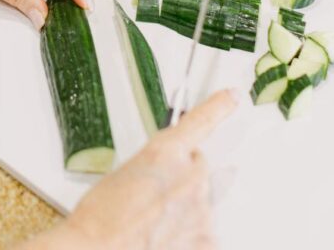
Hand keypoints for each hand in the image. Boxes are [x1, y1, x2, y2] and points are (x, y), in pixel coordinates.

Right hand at [26, 90, 236, 249]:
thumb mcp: (123, 175)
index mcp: (165, 152)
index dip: (219, 107)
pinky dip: (188, 238)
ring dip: (184, 212)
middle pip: (198, 168)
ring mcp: (201, 210)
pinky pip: (203, 233)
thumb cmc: (101, 218)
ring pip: (200, 203)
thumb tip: (164, 177)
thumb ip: (155, 167)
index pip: (200, 121)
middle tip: (155, 198)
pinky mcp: (207, 240)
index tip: (232, 97)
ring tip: (152, 227)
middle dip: (183, 178)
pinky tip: (163, 241)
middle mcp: (189, 176)